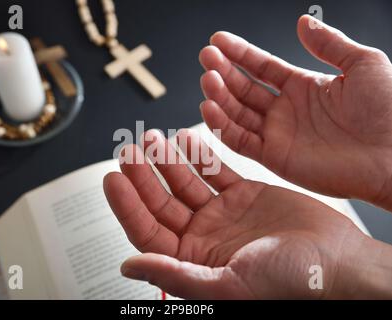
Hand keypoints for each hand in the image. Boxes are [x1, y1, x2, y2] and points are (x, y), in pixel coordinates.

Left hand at [103, 129, 391, 298]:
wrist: (337, 262)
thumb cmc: (291, 281)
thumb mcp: (228, 284)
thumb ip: (176, 275)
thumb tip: (129, 265)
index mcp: (194, 262)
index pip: (148, 231)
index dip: (128, 206)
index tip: (113, 178)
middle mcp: (203, 238)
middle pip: (162, 203)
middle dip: (143, 176)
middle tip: (129, 150)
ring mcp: (222, 214)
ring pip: (185, 182)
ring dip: (167, 161)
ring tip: (151, 139)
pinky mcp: (243, 194)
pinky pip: (214, 170)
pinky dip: (200, 154)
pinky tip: (186, 138)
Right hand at [199, 15, 391, 210]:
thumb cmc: (390, 109)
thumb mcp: (362, 64)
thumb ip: (328, 43)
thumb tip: (302, 21)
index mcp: (303, 86)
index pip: (262, 66)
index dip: (239, 53)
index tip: (217, 40)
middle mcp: (286, 110)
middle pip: (244, 88)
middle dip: (223, 71)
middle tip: (206, 56)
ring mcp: (278, 134)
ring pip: (237, 113)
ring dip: (219, 96)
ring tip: (208, 79)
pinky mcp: (274, 157)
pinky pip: (240, 141)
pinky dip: (222, 126)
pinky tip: (210, 109)